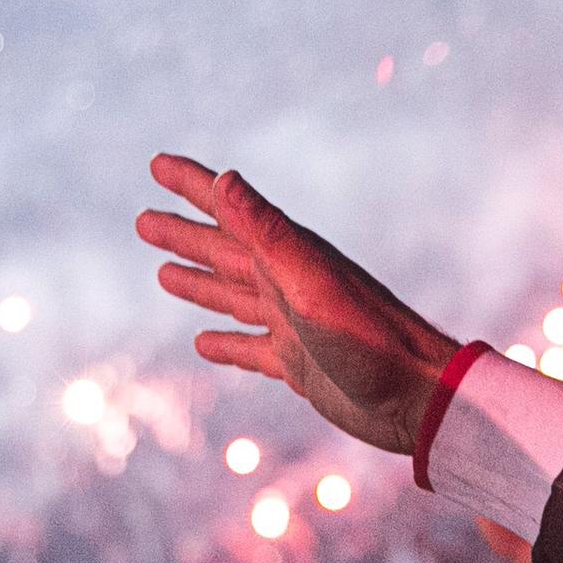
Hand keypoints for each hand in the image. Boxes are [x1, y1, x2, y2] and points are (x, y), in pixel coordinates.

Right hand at [136, 154, 460, 455]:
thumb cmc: (371, 339)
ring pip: (234, 295)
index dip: (193, 186)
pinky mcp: (299, 364)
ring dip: (199, 282)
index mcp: (290, 255)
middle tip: (143, 220)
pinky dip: (226, 343)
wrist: (419, 398)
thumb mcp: (310, 282)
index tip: (157, 163)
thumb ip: (268, 233)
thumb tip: (226, 178)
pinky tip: (203, 343)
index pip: (230, 211)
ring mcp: (294, 324)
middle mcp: (290, 283)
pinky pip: (251, 347)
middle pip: (224, 252)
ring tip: (163, 271)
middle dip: (185, 234)